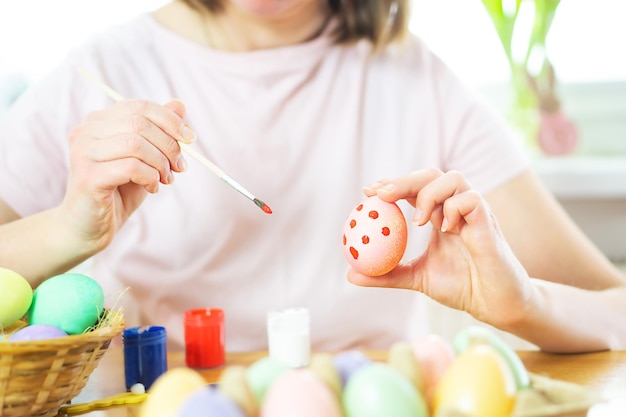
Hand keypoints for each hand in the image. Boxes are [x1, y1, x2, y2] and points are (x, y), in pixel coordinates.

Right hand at [60, 99, 195, 251]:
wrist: (90, 227)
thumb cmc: (119, 191)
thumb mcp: (146, 159)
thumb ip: (160, 132)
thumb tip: (180, 104)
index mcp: (99, 121)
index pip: (140, 107)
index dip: (170, 120)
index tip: (190, 138)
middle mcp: (86, 131)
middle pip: (139, 123)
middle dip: (169, 145)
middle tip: (179, 167)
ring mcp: (83, 153)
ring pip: (136, 144)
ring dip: (161, 163)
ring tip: (166, 179)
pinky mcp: (88, 176)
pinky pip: (131, 167)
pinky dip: (150, 177)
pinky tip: (152, 188)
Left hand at [347, 169, 535, 328]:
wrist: (496, 305)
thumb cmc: (462, 287)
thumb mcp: (417, 279)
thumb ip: (387, 274)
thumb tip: (350, 274)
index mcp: (440, 215)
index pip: (414, 187)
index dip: (392, 184)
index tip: (367, 192)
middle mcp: (457, 208)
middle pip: (431, 175)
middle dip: (404, 180)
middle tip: (381, 194)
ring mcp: (475, 213)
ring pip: (454, 178)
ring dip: (429, 193)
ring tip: (417, 220)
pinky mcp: (490, 224)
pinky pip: (473, 200)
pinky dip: (454, 208)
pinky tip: (444, 228)